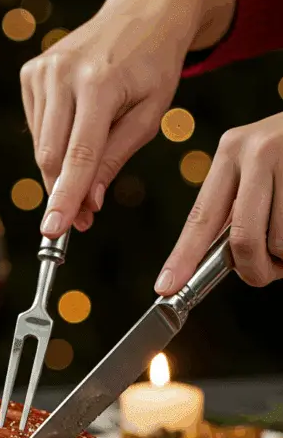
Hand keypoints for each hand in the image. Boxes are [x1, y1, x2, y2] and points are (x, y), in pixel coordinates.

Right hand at [20, 0, 234, 236]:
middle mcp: (63, 74)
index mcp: (99, 83)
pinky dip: (55, 142)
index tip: (53, 230)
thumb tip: (89, 202)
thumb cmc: (153, 66)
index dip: (65, 197)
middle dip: (64, 192)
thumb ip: (116, 158)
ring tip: (89, 172)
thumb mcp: (149, 115)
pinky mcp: (31, 71)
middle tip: (84, 218)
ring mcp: (42, 70)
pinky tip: (78, 127)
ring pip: (41, 146)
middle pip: (50, 155)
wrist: (142, 11)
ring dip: (61, 170)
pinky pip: (37, 128)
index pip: (78, 154)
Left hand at [155, 113, 282, 292]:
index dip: (183, 257)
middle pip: (244, 240)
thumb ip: (237, 207)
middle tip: (266, 274)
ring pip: (281, 243)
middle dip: (254, 270)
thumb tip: (227, 261)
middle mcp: (259, 151)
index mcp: (232, 151)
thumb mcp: (257, 165)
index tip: (166, 287)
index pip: (201, 216)